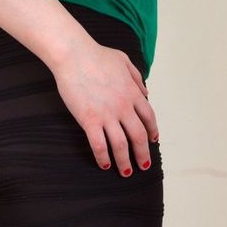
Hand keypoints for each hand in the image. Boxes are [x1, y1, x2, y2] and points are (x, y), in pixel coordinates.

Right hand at [49, 36, 159, 176]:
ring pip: (121, 145)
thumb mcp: (124, 61)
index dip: (152, 132)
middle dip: (143, 154)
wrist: (74, 55)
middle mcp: (123, 106)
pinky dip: (103, 157)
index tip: (153, 141)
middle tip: (144, 165)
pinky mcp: (89, 119)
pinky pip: (99, 144)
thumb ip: (136, 77)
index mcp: (132, 93)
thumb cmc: (96, 54)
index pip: (148, 118)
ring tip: (126, 172)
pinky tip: (104, 164)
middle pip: (138, 136)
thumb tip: (145, 93)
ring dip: (125, 161)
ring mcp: (107, 114)